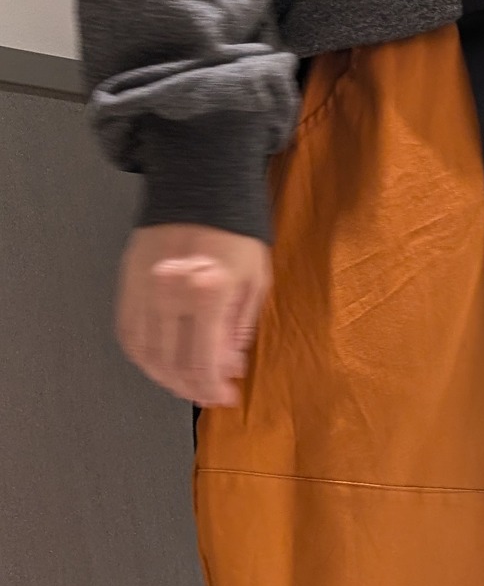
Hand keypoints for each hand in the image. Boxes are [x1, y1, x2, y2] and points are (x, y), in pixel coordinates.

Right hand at [115, 225, 272, 407]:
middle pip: (170, 364)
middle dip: (190, 388)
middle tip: (207, 395)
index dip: (212, 389)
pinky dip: (142, 354)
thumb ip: (238, 329)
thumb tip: (226, 368)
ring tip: (185, 383)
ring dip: (164, 377)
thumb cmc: (235, 236)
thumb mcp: (254, 282)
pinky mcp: (127, 281)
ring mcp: (143, 287)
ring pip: (144, 352)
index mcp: (206, 292)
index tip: (224, 397)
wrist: (199, 187)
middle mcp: (168, 292)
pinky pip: (128, 330)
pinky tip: (160, 361)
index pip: (201, 362)